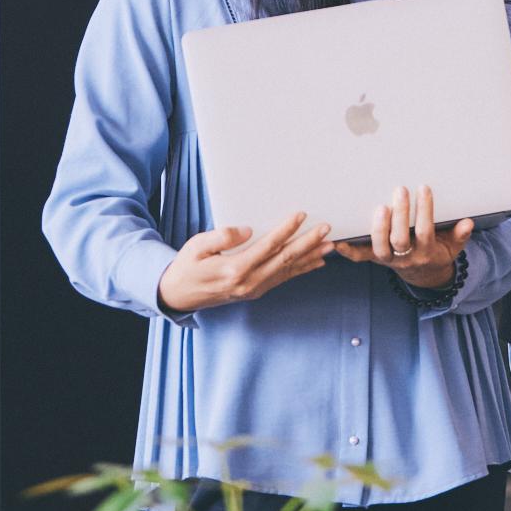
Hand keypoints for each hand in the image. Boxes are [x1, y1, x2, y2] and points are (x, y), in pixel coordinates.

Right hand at [156, 211, 333, 314]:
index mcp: (235, 269)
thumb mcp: (196, 246)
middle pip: (285, 260)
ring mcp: (254, 289)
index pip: (268, 246)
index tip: (301, 214)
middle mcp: (249, 282)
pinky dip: (301, 270)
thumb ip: (221, 236)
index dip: (286, 230)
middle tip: (327, 229)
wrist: (179, 295)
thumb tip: (248, 230)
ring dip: (310, 257)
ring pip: (288, 270)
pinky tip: (315, 262)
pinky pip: (283, 279)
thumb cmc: (187, 266)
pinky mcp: (255, 291)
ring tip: (330, 245)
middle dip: (308, 243)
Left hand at [336, 184, 473, 289]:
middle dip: (400, 215)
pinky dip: (348, 249)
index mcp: (426, 252)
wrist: (423, 274)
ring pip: (380, 248)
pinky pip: (359, 257)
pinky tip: (338, 239)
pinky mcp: (374, 259)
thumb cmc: (437, 252)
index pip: (425, 230)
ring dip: (378, 228)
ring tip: (380, 206)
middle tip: (400, 190)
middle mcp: (406, 257)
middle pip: (400, 239)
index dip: (425, 210)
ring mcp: (388, 260)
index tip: (424, 188)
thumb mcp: (453, 246)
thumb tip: (468, 223)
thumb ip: (459, 236)